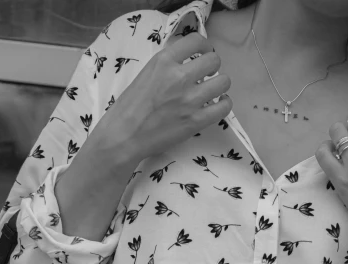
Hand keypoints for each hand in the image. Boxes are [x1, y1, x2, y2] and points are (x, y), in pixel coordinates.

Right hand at [105, 32, 232, 164]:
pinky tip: (218, 105)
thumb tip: (185, 60)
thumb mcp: (145, 74)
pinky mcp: (195, 121)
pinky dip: (224, 104)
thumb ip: (166, 65)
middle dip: (213, 67)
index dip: (205, 46)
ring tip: (213, 91)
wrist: (123, 137)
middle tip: (207, 76)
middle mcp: (179, 77)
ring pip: (223, 82)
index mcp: (164, 61)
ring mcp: (189, 100)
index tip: (204, 53)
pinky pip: (224, 107)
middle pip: (214, 61)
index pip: (196, 41)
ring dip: (220, 85)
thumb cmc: (128, 108)